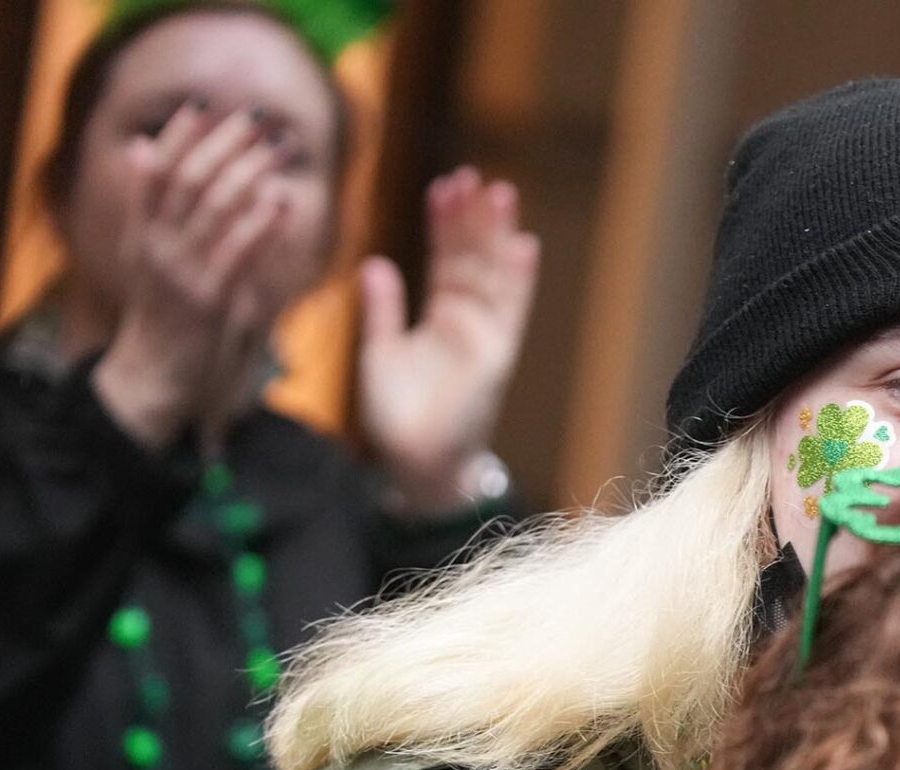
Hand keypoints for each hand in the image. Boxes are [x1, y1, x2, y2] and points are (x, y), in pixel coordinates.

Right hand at [90, 104, 290, 446]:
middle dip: (224, 144)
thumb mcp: (150, 256)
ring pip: (214, 208)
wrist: (154, 379)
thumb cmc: (162, 318)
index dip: (179, 136)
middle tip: (257, 117)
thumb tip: (144, 148)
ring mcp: (181, 272)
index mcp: (142, 233)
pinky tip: (280, 201)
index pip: (157, 172)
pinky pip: (236, 253)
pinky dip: (259, 224)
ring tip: (277, 147)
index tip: (203, 105)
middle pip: (189, 180)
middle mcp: (156, 246)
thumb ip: (151, 206)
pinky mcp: (208, 300)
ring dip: (249, 172)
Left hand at [357, 167, 539, 509]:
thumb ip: (382, 310)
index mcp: (440, 319)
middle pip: (474, 259)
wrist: (414, 464)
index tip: (442, 185)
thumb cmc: (397, 417)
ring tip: (499, 191)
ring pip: (494, 276)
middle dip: (474, 218)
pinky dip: (518, 279)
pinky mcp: (496, 357)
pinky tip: (523, 244)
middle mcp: (468, 323)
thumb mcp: (377, 353)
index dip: (444, 224)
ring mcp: (486, 338)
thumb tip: (375, 262)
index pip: (446, 260)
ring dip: (498, 235)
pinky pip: (510, 311)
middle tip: (472, 175)